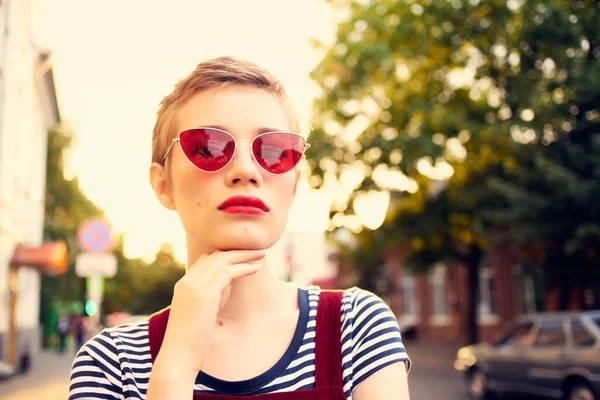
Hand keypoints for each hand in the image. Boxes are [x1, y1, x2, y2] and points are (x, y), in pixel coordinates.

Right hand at [156, 249, 265, 374]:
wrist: (178, 359)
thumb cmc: (192, 344)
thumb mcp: (203, 315)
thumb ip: (213, 299)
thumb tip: (227, 288)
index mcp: (184, 286)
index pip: (205, 260)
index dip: (225, 256)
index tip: (243, 257)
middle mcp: (187, 282)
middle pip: (214, 254)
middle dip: (237, 251)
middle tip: (257, 251)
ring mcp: (194, 285)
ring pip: (222, 259)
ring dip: (244, 254)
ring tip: (261, 254)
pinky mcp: (205, 293)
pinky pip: (228, 272)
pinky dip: (244, 267)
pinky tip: (256, 268)